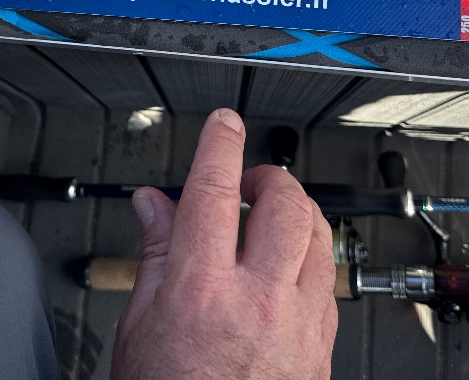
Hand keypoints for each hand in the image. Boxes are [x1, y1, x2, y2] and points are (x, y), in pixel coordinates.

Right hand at [111, 109, 336, 379]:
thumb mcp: (138, 326)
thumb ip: (155, 253)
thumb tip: (153, 204)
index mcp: (201, 290)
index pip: (216, 190)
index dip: (220, 144)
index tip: (225, 124)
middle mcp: (257, 300)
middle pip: (284, 203)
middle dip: (268, 177)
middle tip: (249, 182)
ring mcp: (298, 322)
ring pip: (319, 235)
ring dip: (297, 211)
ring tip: (272, 217)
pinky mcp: (321, 344)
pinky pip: (329, 278)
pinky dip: (311, 256)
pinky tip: (288, 264)